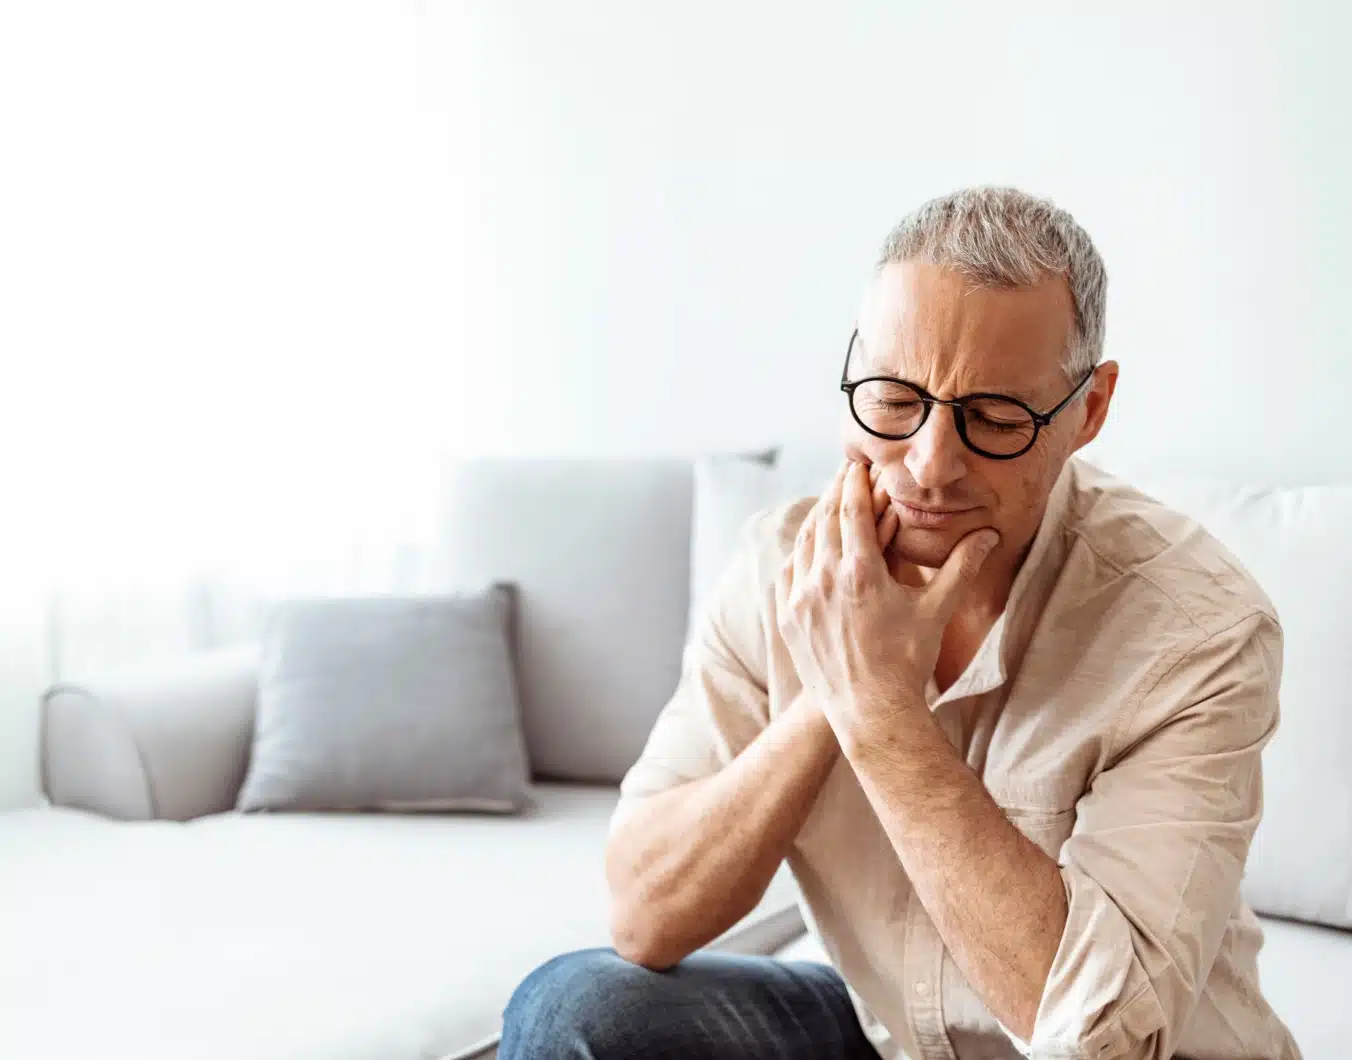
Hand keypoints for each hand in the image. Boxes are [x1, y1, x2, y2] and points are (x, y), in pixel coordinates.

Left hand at [774, 459, 999, 746]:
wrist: (870, 713)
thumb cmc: (908, 662)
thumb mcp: (936, 611)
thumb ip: (960, 567)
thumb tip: (990, 534)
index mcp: (860, 574)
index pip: (851, 510)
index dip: (854, 483)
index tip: (858, 463)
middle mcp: (823, 581)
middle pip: (824, 519)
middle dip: (835, 493)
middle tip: (844, 473)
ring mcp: (800, 600)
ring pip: (804, 543)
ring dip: (817, 519)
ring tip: (830, 503)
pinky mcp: (788, 617)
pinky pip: (789, 571)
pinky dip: (801, 552)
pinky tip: (810, 545)